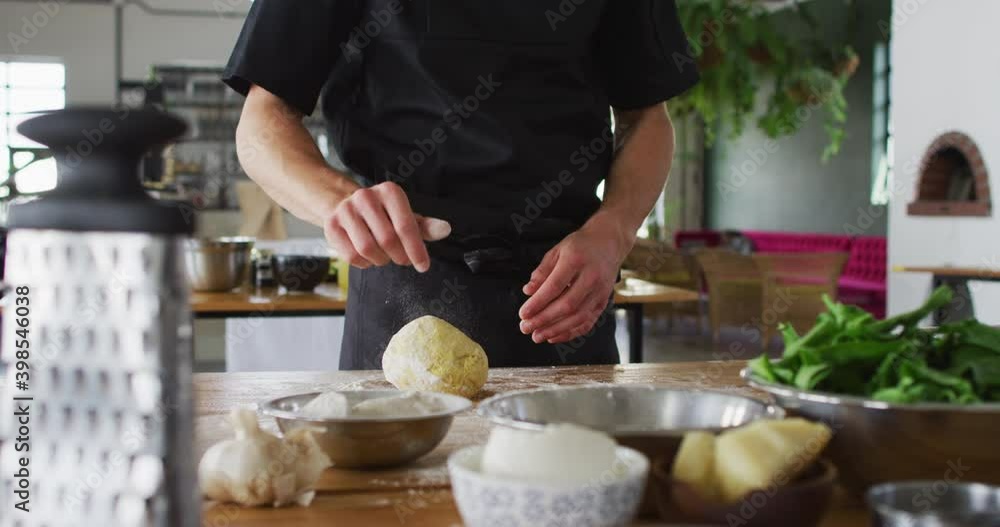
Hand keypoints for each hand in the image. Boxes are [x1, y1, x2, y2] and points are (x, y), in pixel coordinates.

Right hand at [324, 182, 450, 271]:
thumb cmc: (384, 215)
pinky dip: (364, 263)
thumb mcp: (406, 216)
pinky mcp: (330, 225)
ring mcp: (345, 210)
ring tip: (384, 255)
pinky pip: (351, 256)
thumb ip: (426, 226)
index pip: (406, 226)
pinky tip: (369, 256)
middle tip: (402, 259)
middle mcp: (365, 196)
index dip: (416, 250)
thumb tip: (446, 229)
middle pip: (387, 240)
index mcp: (389, 192)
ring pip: (367, 249)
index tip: (423, 266)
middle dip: (399, 256)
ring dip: (381, 260)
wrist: (345, 205)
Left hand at [518, 214, 634, 343]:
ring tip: (538, 336)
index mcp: (576, 260)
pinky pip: (588, 321)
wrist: (609, 242)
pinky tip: (555, 336)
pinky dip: (571, 332)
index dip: (538, 303)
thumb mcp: (557, 251)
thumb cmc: (581, 245)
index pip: (555, 286)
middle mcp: (591, 277)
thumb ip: (542, 271)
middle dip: (544, 320)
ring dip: (556, 330)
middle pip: (567, 305)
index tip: (523, 313)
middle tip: (526, 327)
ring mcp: (600, 291)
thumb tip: (528, 291)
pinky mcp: (604, 301)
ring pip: (578, 317)